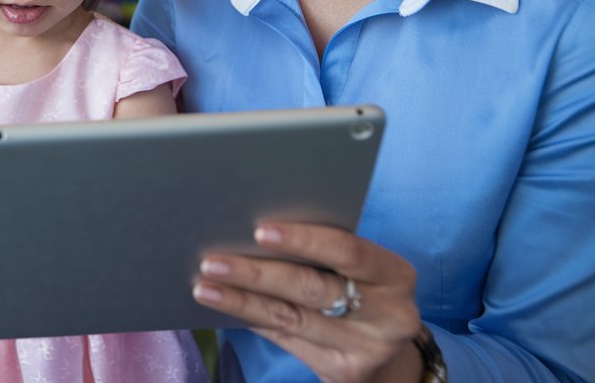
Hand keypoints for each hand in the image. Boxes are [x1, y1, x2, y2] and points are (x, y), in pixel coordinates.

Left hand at [192, 223, 422, 382]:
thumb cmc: (365, 293)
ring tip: (204, 285)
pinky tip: (223, 305)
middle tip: (212, 261)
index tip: (259, 230)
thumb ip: (326, 252)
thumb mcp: (364, 270)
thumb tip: (253, 229)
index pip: (348, 251)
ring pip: (289, 317)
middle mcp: (387, 315)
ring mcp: (365, 349)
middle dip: (256, 273)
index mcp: (394, 275)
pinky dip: (250, 319)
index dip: (303, 240)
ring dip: (240, 300)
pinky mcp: (343, 372)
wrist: (393, 360)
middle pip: (310, 288)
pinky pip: (285, 339)